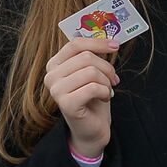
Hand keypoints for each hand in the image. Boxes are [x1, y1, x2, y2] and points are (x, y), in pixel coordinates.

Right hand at [44, 38, 119, 156]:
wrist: (92, 127)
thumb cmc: (93, 98)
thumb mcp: (93, 72)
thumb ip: (94, 55)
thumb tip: (107, 39)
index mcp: (55, 64)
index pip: (75, 44)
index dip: (98, 42)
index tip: (115, 46)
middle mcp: (51, 75)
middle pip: (86, 57)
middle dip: (107, 68)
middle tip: (113, 79)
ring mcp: (56, 90)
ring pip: (91, 71)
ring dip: (106, 81)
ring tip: (106, 90)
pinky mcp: (65, 103)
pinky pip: (93, 88)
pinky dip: (105, 92)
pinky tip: (104, 98)